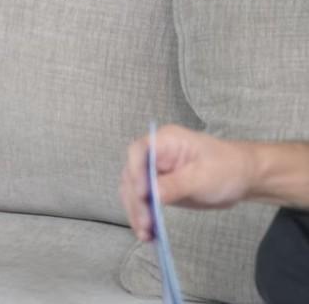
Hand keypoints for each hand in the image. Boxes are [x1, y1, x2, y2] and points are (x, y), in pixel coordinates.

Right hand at [119, 124, 258, 240]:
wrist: (242, 177)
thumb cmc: (227, 168)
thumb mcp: (203, 177)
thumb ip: (176, 185)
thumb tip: (152, 195)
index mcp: (165, 141)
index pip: (139, 152)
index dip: (136, 172)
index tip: (142, 194)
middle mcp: (154, 155)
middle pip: (132, 175)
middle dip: (136, 201)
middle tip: (145, 224)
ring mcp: (154, 172)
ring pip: (133, 191)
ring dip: (136, 212)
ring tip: (145, 234)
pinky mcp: (157, 188)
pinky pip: (143, 202)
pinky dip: (144, 216)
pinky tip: (149, 233)